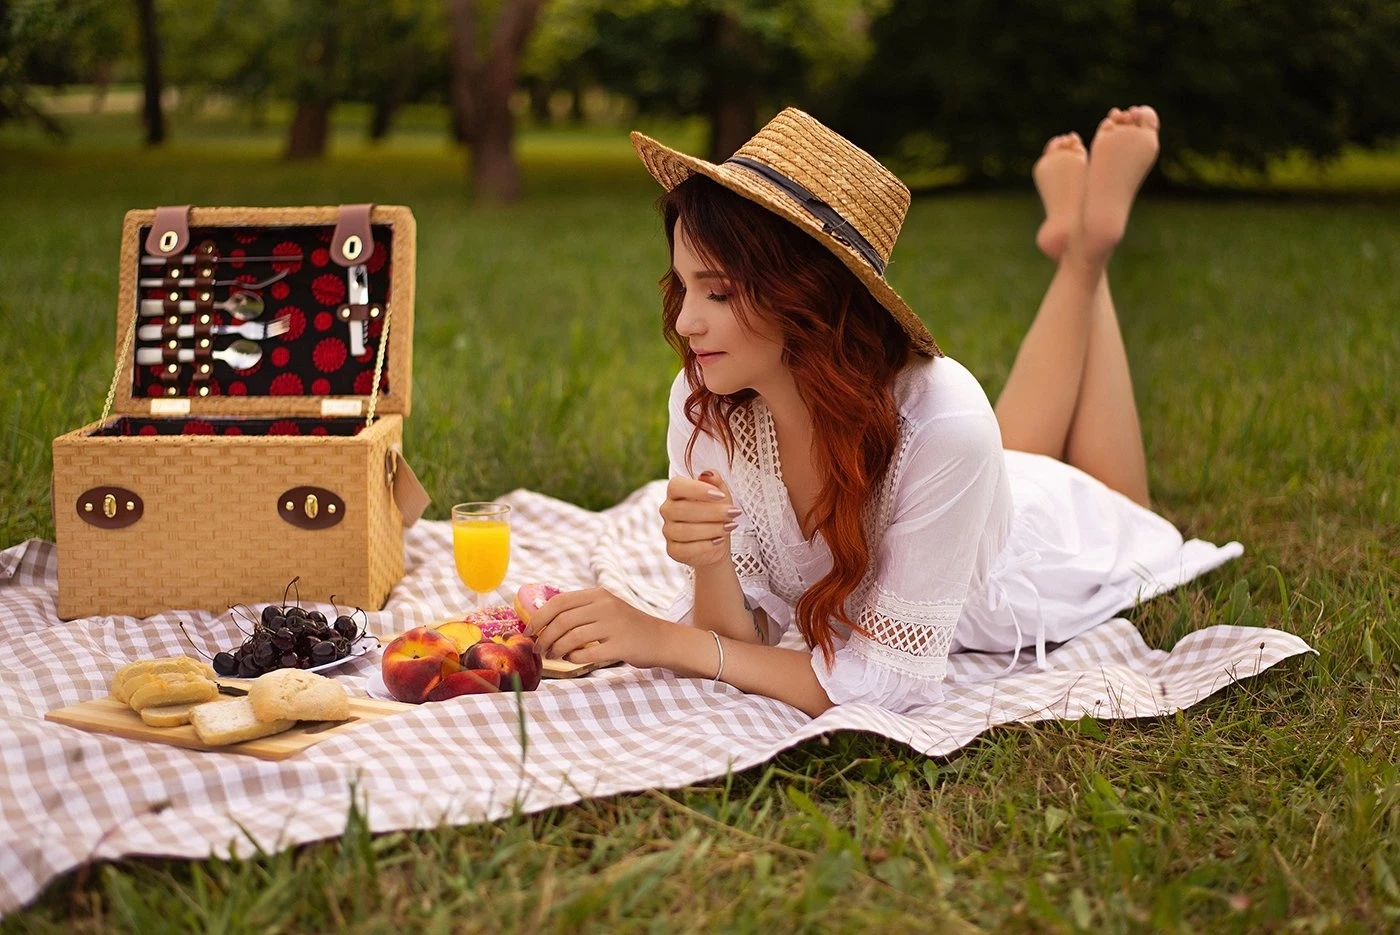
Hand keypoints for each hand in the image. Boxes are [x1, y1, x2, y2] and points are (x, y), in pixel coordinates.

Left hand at [524, 587, 672, 668]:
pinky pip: (586, 654)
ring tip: (552, 656)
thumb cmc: (627, 627)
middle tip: (537, 649)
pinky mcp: (620, 646)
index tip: (528, 632)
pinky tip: (572, 659)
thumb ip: (580, 611)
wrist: (661, 639)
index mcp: (598, 594)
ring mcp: (614, 625)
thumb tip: (541, 621)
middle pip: (562, 621)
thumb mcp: (606, 609)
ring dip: (556, 649)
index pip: (559, 602)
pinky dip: (573, 658)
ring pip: (571, 637)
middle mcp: (605, 606)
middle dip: (544, 637)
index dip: (538, 618)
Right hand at [659, 469, 739, 568]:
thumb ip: (715, 481)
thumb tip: (708, 474)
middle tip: (734, 513)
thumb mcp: (721, 494)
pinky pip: (686, 549)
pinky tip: (719, 541)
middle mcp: (667, 510)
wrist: (718, 540)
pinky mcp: (673, 550)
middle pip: (682, 510)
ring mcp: (668, 531)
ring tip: (730, 526)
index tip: (720, 495)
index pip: (676, 486)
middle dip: (712, 512)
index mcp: (675, 492)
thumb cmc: (717, 512)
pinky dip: (705, 545)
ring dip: (712, 529)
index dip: (697, 490)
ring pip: (685, 531)